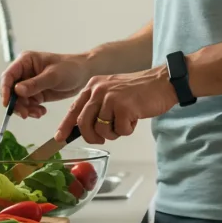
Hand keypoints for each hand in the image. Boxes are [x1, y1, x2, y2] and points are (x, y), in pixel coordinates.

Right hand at [0, 51, 91, 118]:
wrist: (85, 74)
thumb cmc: (70, 68)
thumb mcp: (53, 76)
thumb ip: (35, 84)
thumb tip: (17, 91)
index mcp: (25, 61)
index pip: (9, 76)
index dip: (5, 90)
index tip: (7, 103)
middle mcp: (24, 72)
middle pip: (11, 91)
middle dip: (17, 104)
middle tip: (25, 114)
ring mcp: (30, 84)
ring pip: (20, 100)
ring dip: (26, 109)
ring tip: (38, 113)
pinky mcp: (36, 94)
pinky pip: (29, 105)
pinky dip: (33, 110)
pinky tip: (42, 112)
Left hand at [55, 66, 177, 143]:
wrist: (162, 82)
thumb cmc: (139, 91)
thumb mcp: (112, 92)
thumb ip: (97, 106)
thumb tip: (83, 127)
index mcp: (93, 86)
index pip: (73, 109)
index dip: (65, 126)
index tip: (59, 138)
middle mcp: (98, 90)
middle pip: (83, 123)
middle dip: (91, 136)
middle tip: (102, 140)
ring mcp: (111, 98)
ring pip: (101, 130)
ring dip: (114, 132)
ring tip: (125, 121)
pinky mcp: (124, 107)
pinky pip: (120, 130)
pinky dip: (128, 130)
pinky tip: (135, 118)